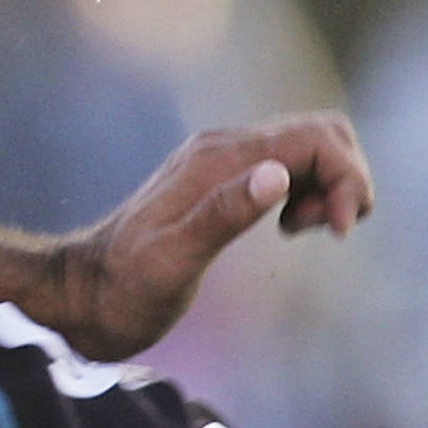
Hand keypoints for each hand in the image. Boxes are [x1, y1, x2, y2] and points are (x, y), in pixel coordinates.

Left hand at [34, 113, 371, 356]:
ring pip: (307, 148)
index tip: (336, 231)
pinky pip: (285, 167)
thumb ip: (222, 215)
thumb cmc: (124, 289)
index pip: (315, 137)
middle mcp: (220, 148)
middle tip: (323, 230)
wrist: (81, 295)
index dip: (346, 177)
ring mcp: (220, 162)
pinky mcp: (220, 181)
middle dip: (344, 177)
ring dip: (327, 186)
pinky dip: (307, 193)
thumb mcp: (174, 261)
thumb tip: (277, 175)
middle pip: (320, 132)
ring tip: (299, 232)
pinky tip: (286, 229)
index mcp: (217, 160)